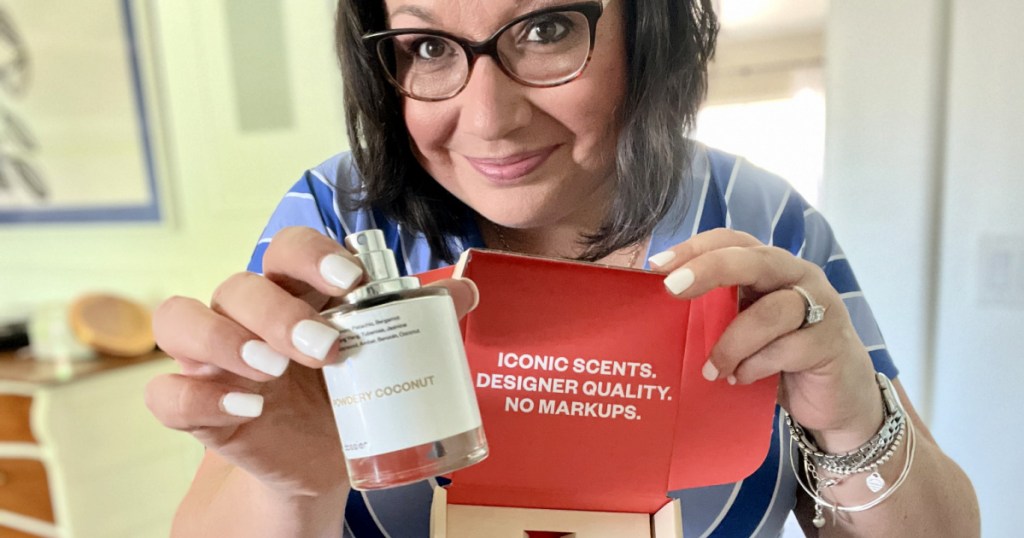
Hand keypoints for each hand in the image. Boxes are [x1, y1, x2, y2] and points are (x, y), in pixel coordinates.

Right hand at [145, 226, 479, 497]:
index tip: (352, 281)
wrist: (324, 459)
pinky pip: (166, 394)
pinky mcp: (196, 408)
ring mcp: (214, 360)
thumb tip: (465, 293)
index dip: (314, 255)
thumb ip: (420, 321)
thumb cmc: (352, 393)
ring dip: (226, 341)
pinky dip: (198, 398)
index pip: (287, 248)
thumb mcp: (385, 358)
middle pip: (237, 284)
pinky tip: (248, 409)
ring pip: (181, 320)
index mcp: (295, 292)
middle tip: (328, 348)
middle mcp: (246, 315)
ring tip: (275, 372)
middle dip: (279, 312)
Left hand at [648, 228, 883, 451]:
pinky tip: (742, 379)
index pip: (732, 240)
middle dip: (709, 270)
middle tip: (672, 289)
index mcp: (770, 265)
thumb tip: (657, 311)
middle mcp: (797, 275)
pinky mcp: (831, 342)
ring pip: (770, 312)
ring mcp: (820, 307)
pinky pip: (787, 349)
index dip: (695, 247)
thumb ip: (716, 311)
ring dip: (732, 342)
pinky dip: (756, 366)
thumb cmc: (781, 356)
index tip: (657, 265)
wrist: (838, 398)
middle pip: (754, 260)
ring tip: (712, 370)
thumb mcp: (744, 327)